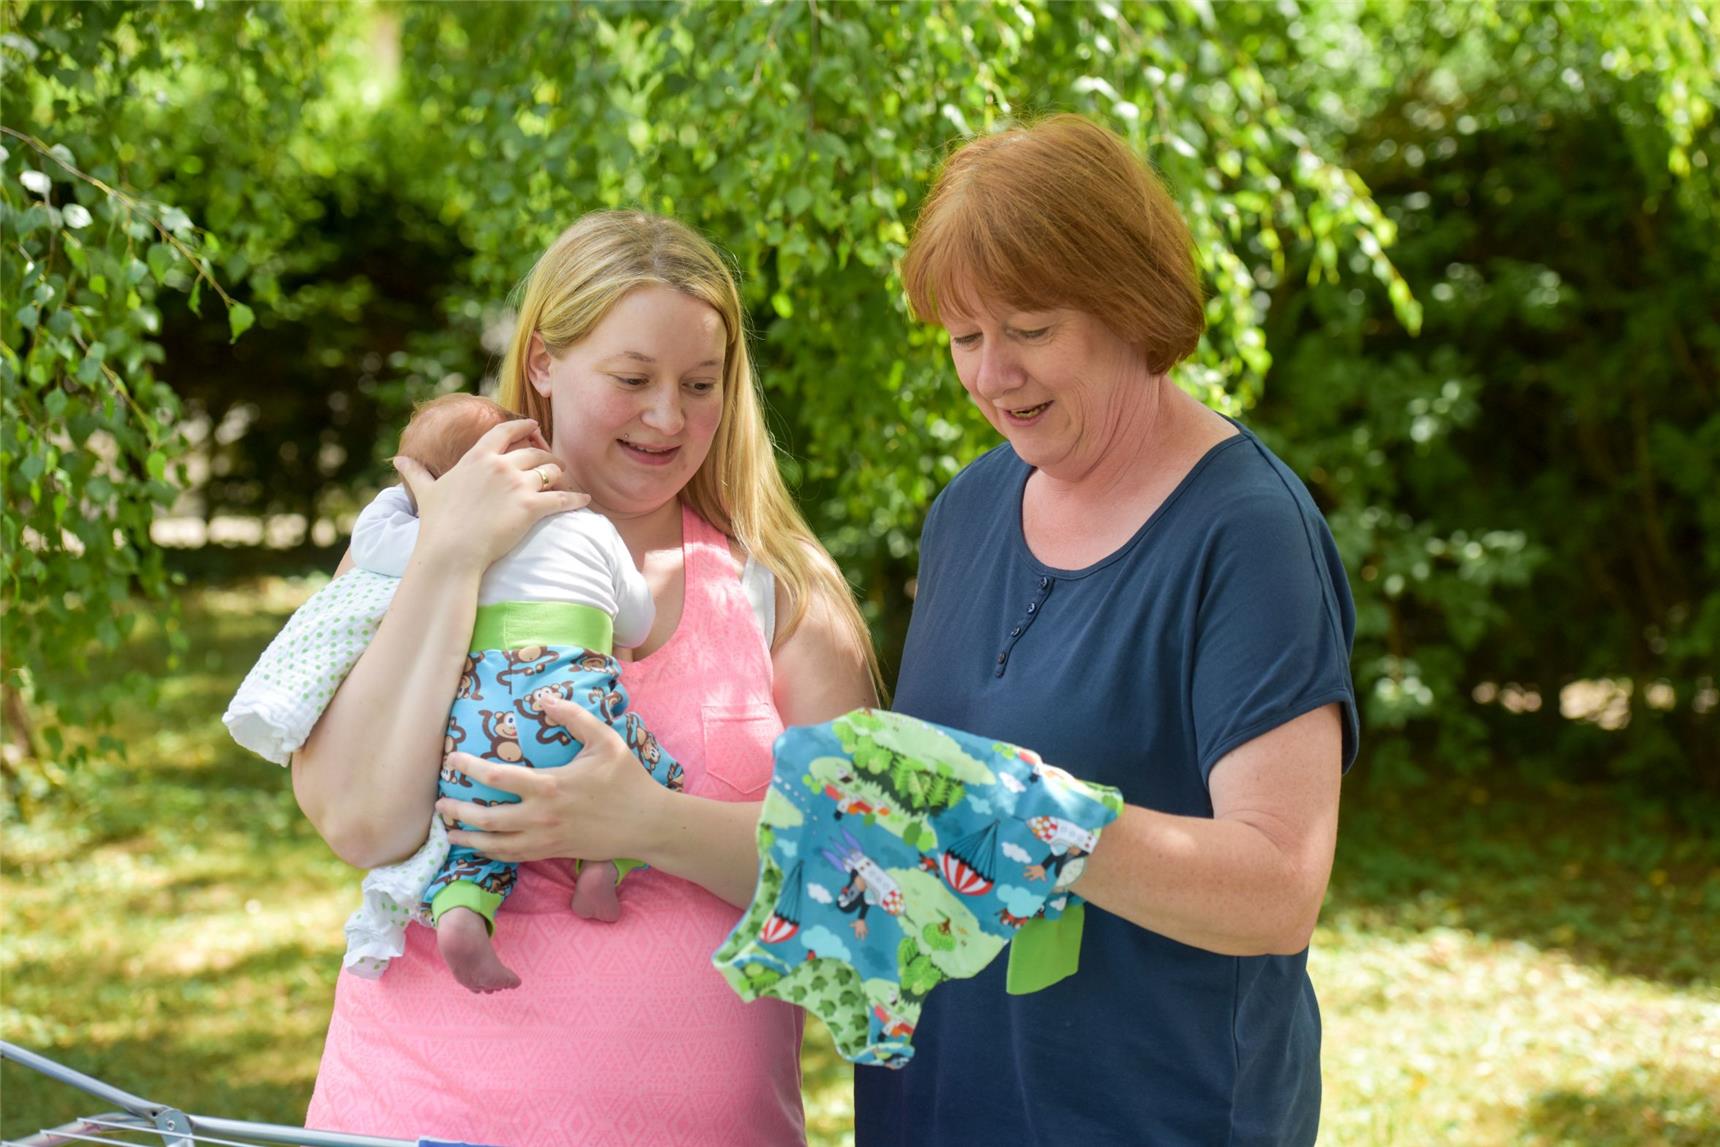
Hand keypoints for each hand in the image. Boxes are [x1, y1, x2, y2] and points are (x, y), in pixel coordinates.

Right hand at [395, 419, 587, 570]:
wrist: (451, 551)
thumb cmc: (437, 524)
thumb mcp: (426, 493)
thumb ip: (415, 473)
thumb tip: (397, 460)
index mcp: (477, 458)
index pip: (504, 432)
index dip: (522, 426)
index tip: (534, 425)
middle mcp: (500, 465)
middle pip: (534, 453)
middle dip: (546, 457)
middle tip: (554, 463)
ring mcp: (517, 485)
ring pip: (551, 471)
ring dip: (560, 475)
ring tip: (565, 480)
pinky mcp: (531, 507)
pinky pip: (562, 498)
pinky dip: (576, 499)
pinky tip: (586, 500)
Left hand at [438, 694, 671, 863]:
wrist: (647, 824)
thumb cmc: (627, 780)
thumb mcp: (605, 740)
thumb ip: (573, 717)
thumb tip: (543, 697)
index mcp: (549, 786)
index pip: (496, 777)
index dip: (468, 768)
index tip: (451, 760)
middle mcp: (541, 816)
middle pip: (486, 818)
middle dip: (458, 811)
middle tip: (440, 803)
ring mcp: (545, 839)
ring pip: (495, 844)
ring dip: (468, 837)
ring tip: (450, 829)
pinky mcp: (552, 852)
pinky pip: (513, 857)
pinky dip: (491, 853)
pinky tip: (480, 846)